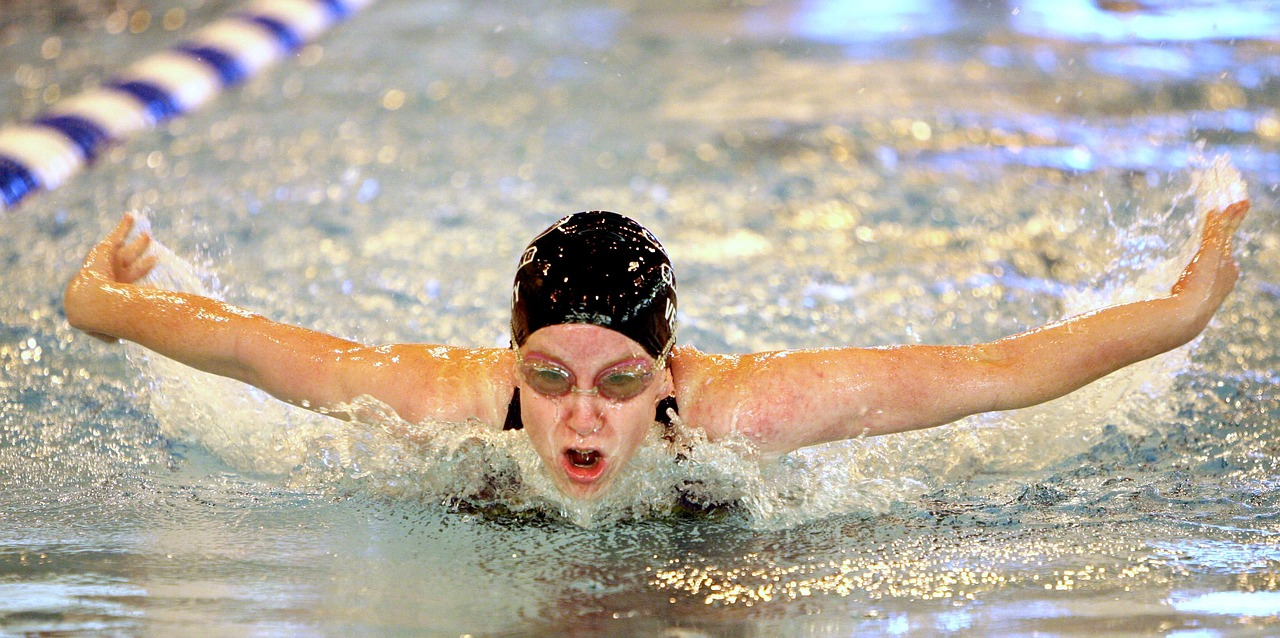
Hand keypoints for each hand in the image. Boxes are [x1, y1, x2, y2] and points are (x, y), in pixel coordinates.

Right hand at [66, 214, 157, 342]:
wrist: (90, 302)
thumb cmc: (104, 316)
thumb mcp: (109, 328)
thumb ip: (110, 334)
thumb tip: (117, 342)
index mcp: (114, 290)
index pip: (131, 278)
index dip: (142, 271)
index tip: (155, 263)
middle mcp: (111, 275)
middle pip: (129, 260)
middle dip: (139, 251)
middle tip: (150, 241)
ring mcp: (107, 263)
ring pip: (125, 249)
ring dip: (137, 241)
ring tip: (149, 233)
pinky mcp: (102, 250)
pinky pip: (115, 235)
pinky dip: (123, 224)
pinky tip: (132, 214)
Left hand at [1171, 199, 1249, 321]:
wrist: (1188, 313)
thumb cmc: (1184, 310)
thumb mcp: (1186, 296)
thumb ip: (1183, 291)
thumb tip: (1173, 293)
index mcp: (1225, 277)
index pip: (1225, 253)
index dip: (1224, 241)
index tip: (1222, 232)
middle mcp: (1227, 266)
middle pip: (1231, 238)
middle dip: (1235, 222)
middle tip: (1241, 207)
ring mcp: (1221, 258)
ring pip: (1226, 230)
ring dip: (1231, 215)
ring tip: (1237, 203)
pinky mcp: (1211, 251)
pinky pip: (1216, 230)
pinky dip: (1217, 219)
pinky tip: (1216, 210)